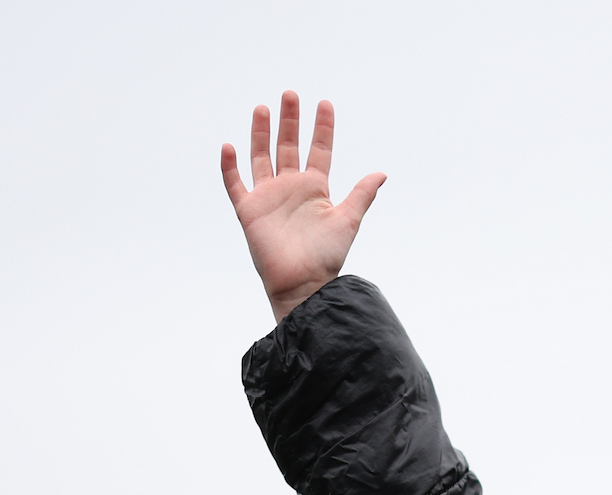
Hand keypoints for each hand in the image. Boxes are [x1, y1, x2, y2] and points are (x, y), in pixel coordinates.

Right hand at [221, 92, 386, 320]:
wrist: (303, 283)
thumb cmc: (327, 256)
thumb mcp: (348, 220)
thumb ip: (362, 194)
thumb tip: (382, 173)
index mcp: (315, 187)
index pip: (319, 149)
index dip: (322, 127)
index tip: (325, 103)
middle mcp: (291, 187)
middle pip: (288, 146)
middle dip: (289, 121)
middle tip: (290, 94)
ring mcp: (268, 197)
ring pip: (261, 157)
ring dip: (260, 133)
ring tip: (262, 107)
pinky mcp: (249, 211)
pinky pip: (235, 184)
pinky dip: (230, 167)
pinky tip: (229, 146)